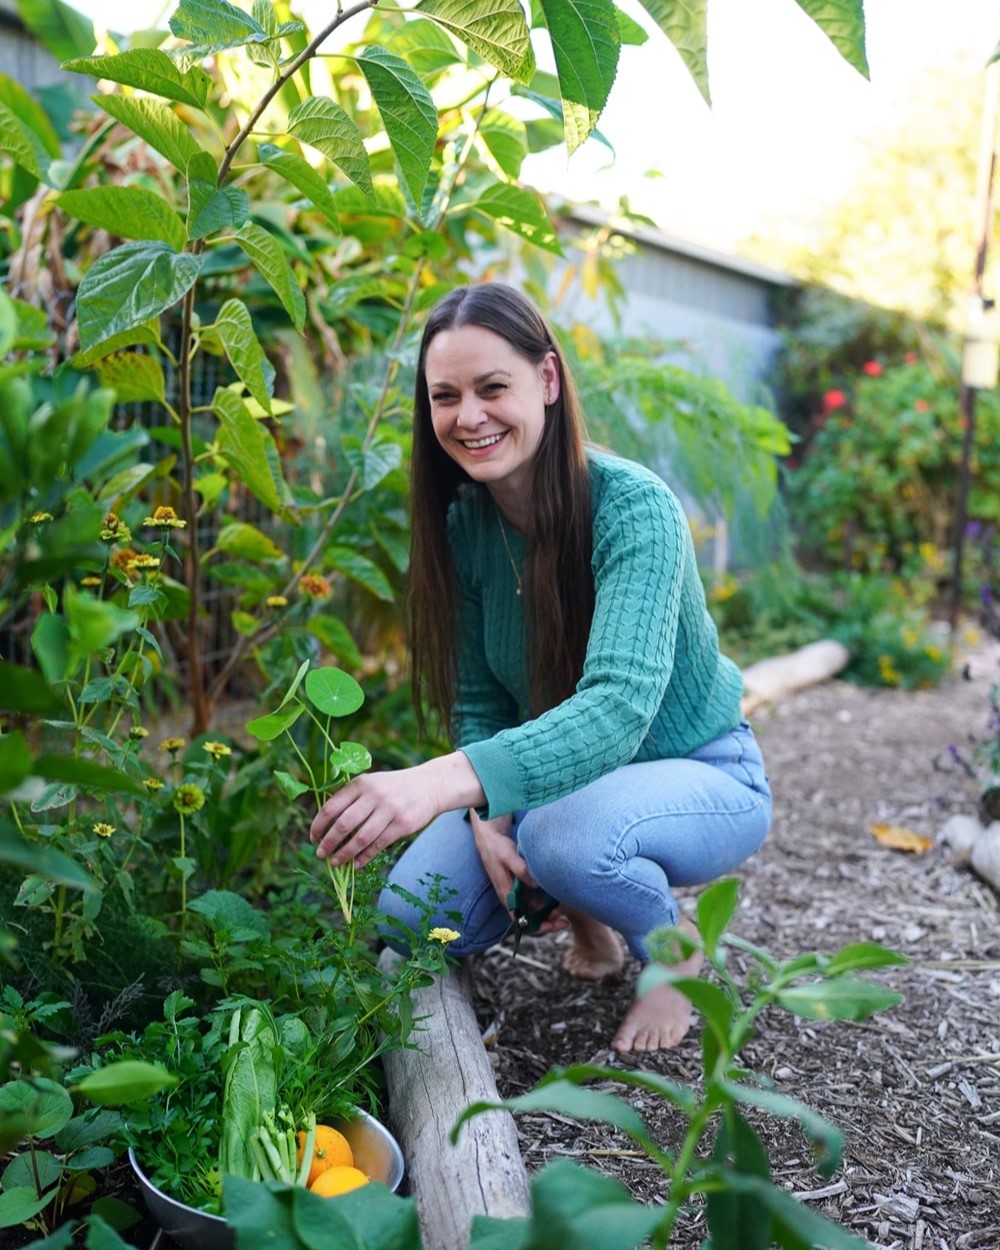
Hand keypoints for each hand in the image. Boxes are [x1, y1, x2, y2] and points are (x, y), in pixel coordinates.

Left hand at [310, 767, 436, 868]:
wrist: (429, 785)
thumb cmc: (393, 787)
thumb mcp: (371, 783)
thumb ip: (350, 798)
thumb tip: (326, 825)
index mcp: (361, 784)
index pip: (332, 807)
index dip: (318, 825)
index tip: (313, 837)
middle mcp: (374, 795)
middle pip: (344, 824)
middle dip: (329, 842)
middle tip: (320, 854)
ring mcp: (389, 810)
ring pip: (361, 838)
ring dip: (345, 853)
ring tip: (335, 862)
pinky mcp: (402, 824)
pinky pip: (378, 844)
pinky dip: (365, 857)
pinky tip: (356, 864)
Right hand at [470, 814, 567, 935]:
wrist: (490, 838)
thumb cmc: (497, 848)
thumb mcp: (508, 857)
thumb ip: (520, 869)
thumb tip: (536, 883)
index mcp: (506, 895)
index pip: (522, 920)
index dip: (538, 927)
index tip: (553, 924)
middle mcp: (512, 897)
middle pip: (530, 919)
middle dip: (547, 922)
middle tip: (564, 918)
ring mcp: (517, 892)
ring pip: (534, 910)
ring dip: (548, 913)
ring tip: (563, 908)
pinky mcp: (522, 885)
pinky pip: (534, 899)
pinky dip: (545, 901)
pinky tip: (556, 896)